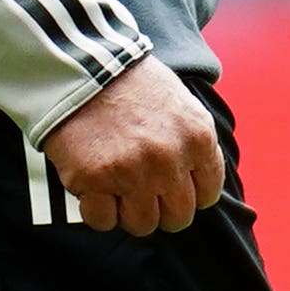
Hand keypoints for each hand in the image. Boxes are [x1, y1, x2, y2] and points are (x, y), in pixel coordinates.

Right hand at [49, 61, 225, 236]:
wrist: (82, 66)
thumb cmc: (131, 83)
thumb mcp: (183, 106)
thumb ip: (194, 145)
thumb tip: (199, 183)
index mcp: (198, 140)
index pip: (207, 195)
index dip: (188, 194)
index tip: (172, 187)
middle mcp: (169, 161)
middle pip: (177, 217)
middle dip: (160, 208)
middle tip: (141, 190)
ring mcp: (132, 173)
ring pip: (142, 224)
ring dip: (128, 212)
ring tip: (116, 187)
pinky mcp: (93, 180)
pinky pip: (102, 221)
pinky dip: (97, 210)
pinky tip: (93, 187)